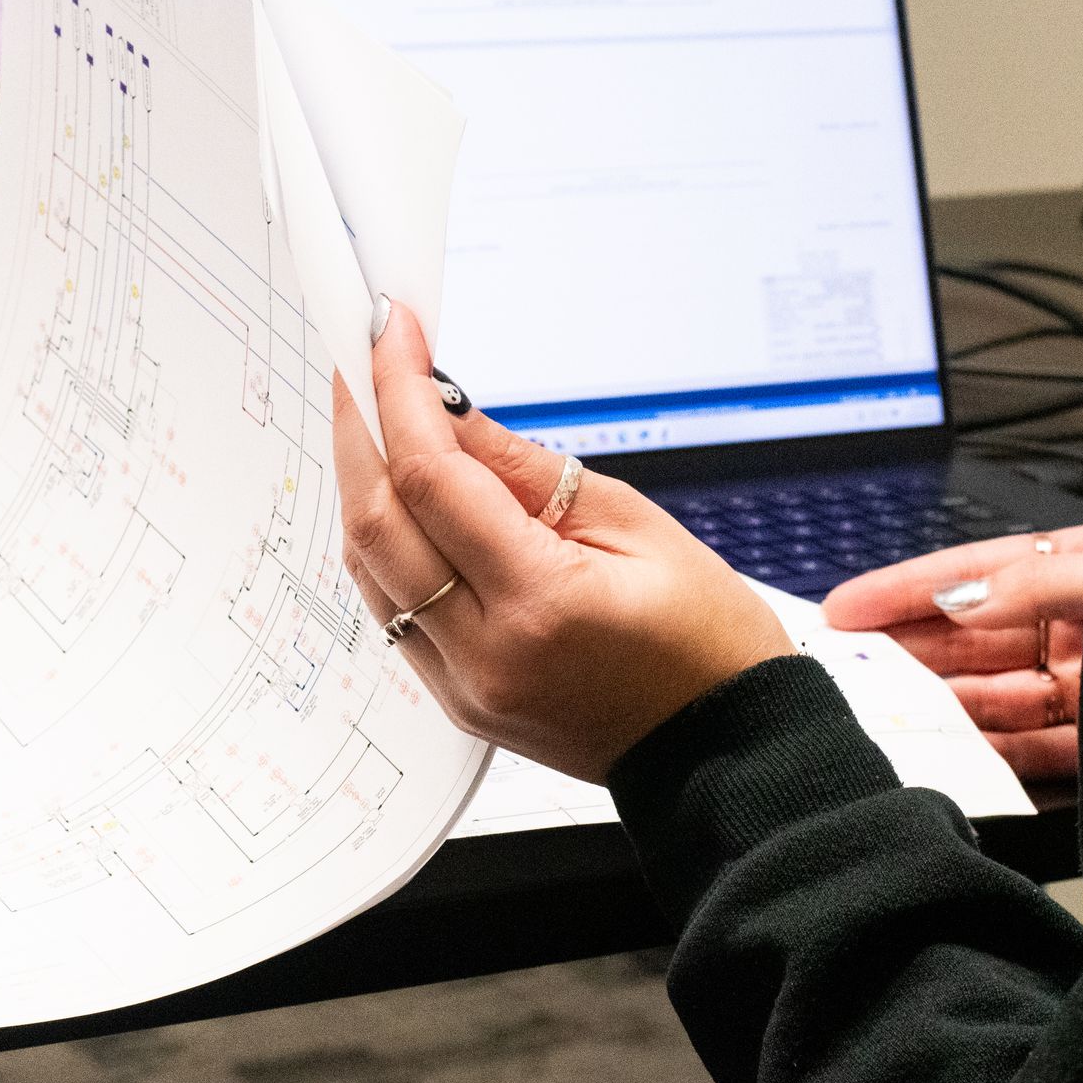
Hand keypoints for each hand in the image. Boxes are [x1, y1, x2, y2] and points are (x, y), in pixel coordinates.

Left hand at [333, 302, 791, 783]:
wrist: (724, 749)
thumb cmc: (705, 642)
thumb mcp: (632, 523)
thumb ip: (522, 467)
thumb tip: (445, 409)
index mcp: (540, 603)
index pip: (431, 477)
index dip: (398, 392)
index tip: (391, 332)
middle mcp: (484, 653)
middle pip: (376, 521)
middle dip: (359, 426)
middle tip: (362, 361)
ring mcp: (461, 685)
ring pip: (368, 565)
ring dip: (362, 482)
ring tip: (378, 415)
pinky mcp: (454, 699)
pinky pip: (389, 605)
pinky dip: (385, 540)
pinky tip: (400, 494)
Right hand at [821, 522, 1082, 780]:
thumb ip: (1033, 585)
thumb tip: (957, 598)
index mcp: (1079, 567)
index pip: (970, 573)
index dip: (903, 589)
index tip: (847, 607)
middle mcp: (1076, 624)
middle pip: (969, 636)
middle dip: (905, 647)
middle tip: (846, 664)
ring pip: (988, 693)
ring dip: (934, 700)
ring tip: (883, 709)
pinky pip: (1025, 746)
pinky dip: (981, 748)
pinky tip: (945, 747)